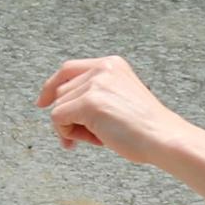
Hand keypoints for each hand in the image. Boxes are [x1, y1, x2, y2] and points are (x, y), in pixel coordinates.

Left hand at [36, 54, 187, 162]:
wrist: (163, 138)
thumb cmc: (144, 127)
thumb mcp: (119, 98)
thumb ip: (93, 93)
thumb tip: (55, 105)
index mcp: (111, 64)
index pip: (68, 69)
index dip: (51, 86)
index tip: (41, 103)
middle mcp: (102, 68)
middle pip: (61, 91)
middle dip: (69, 117)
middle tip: (92, 136)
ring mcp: (95, 84)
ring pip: (58, 107)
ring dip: (72, 128)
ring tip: (101, 137)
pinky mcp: (89, 102)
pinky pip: (57, 119)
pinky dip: (67, 133)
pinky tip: (94, 140)